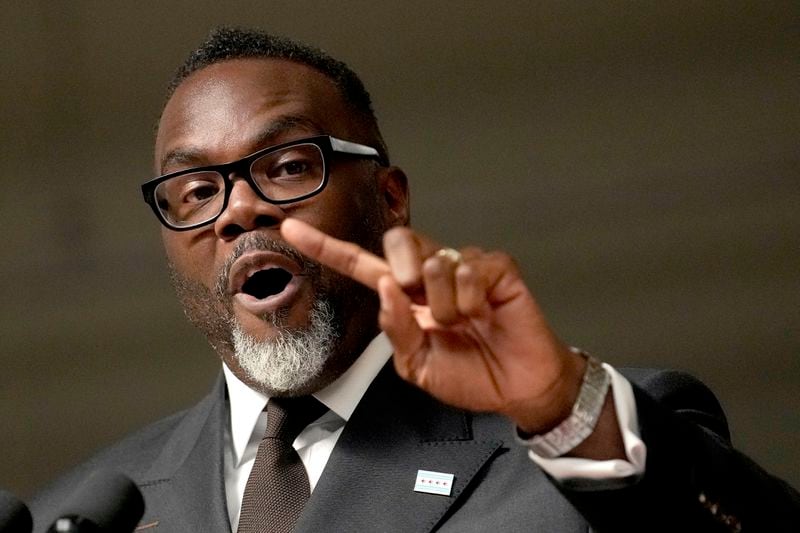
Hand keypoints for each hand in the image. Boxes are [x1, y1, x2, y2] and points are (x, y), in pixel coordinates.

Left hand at [280, 219, 585, 432]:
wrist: (516, 387)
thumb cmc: (468, 375)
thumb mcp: (417, 366)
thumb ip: (395, 329)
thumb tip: (385, 287)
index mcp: (405, 298)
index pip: (360, 265)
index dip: (325, 247)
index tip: (290, 229)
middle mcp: (430, 275)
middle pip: (399, 240)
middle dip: (403, 269)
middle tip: (422, 302)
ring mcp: (463, 267)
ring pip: (436, 259)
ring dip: (446, 303)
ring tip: (465, 322)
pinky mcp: (495, 267)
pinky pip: (469, 267)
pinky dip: (472, 297)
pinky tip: (485, 311)